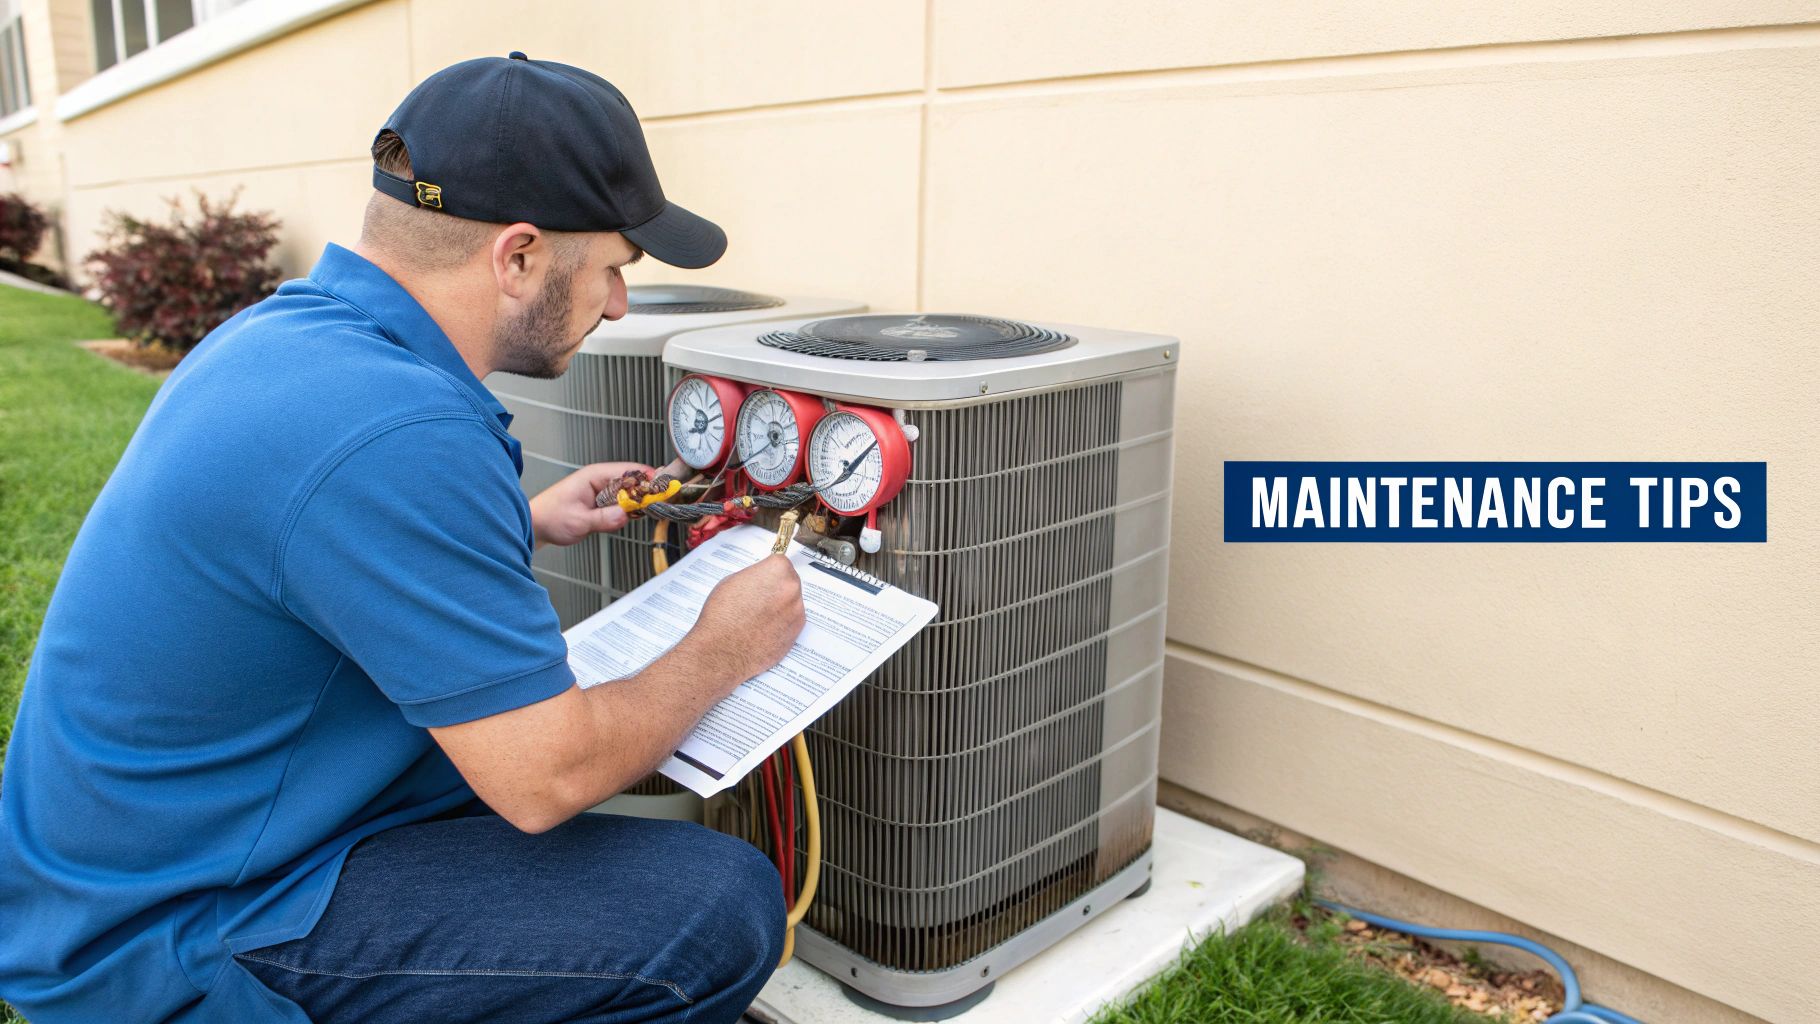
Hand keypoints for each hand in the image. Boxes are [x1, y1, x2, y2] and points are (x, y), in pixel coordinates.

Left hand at [529, 461, 652, 547]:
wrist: (536, 525)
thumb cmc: (550, 516)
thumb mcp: (579, 520)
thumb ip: (603, 518)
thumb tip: (624, 515)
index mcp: (594, 476)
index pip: (627, 470)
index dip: (647, 478)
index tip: (662, 488)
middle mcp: (599, 480)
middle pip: (632, 481)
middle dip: (646, 491)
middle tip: (660, 502)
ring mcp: (601, 492)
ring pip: (628, 493)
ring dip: (638, 501)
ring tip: (650, 509)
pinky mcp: (601, 503)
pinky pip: (621, 503)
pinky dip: (629, 509)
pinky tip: (634, 515)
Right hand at [683, 555, 805, 686]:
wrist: (722, 650)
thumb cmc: (722, 615)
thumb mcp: (732, 581)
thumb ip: (755, 575)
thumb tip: (763, 578)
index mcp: (777, 569)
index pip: (780, 562)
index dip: (768, 572)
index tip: (763, 578)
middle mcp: (792, 587)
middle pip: (789, 581)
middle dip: (777, 588)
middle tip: (759, 598)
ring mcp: (797, 610)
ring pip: (791, 602)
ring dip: (780, 605)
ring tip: (758, 616)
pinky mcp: (797, 630)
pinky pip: (792, 620)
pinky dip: (782, 622)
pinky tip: (763, 628)